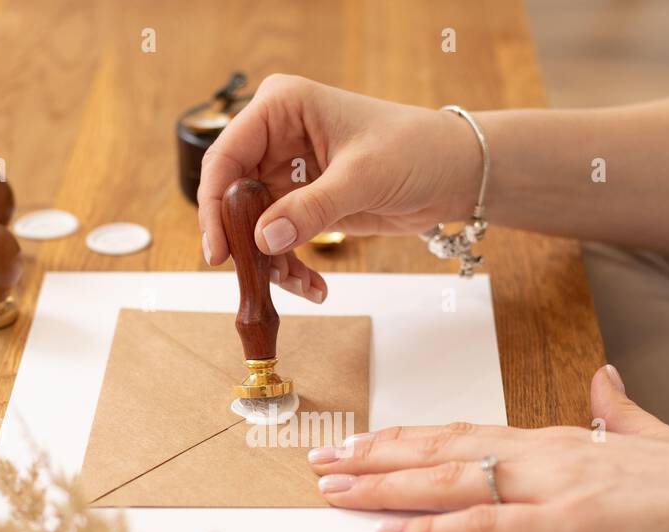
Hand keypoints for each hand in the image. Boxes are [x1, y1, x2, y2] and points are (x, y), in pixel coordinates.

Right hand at [197, 74, 482, 302]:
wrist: (453, 172)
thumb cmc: (415, 149)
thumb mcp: (361, 177)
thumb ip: (311, 209)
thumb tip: (263, 240)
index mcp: (281, 107)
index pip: (226, 157)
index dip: (214, 205)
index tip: (218, 252)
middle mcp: (276, 137)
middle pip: (234, 197)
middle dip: (246, 242)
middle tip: (258, 279)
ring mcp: (288, 172)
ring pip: (255, 226)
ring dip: (272, 263)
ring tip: (302, 286)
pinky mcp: (303, 203)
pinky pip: (279, 241)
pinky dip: (290, 267)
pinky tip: (314, 287)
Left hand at [308, 365, 668, 531]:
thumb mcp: (652, 439)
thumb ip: (619, 411)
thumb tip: (605, 379)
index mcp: (559, 438)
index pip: (464, 433)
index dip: (408, 438)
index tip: (365, 440)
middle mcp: (544, 452)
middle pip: (440, 450)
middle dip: (375, 455)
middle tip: (322, 460)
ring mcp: (552, 484)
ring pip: (446, 480)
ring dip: (382, 484)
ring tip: (332, 488)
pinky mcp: (567, 524)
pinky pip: (484, 526)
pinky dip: (431, 529)